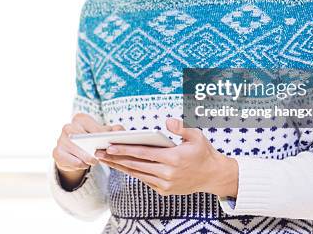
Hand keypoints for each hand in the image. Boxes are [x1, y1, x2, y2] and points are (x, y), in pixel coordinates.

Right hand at [53, 113, 123, 189]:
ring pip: (74, 149)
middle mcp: (68, 126)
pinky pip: (68, 160)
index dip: (100, 135)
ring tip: (94, 161)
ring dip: (85, 157)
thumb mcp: (105, 134)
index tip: (107, 143)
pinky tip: (84, 164)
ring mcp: (60, 139)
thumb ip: (115, 131)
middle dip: (91, 147)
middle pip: (81, 137)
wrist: (76, 153)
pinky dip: (78, 164)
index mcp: (80, 118)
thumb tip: (119, 131)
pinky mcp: (56, 153)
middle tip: (99, 155)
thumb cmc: (93, 140)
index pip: (91, 126)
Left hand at [95, 118, 237, 196]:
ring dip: (120, 167)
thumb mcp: (197, 135)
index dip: (125, 149)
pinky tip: (122, 166)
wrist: (213, 176)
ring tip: (106, 159)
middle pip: (135, 165)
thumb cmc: (203, 152)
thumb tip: (168, 121)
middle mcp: (167, 173)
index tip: (110, 146)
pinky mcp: (164, 190)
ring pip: (137, 174)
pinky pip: (144, 180)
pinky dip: (132, 173)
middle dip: (116, 159)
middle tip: (99, 152)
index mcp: (173, 158)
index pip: (143, 153)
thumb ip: (181, 127)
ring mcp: (165, 184)